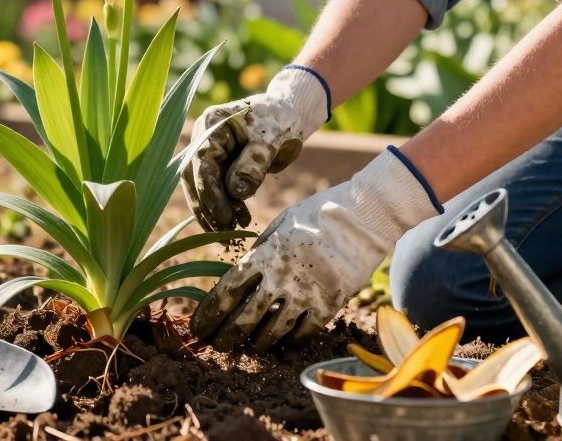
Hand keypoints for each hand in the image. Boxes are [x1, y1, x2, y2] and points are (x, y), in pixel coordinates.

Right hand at [183, 67, 329, 230]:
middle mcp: (203, 138)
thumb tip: (235, 193)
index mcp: (211, 125)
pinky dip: (227, 205)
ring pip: (203, 186)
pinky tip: (240, 221)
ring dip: (216, 210)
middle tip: (223, 232)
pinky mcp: (219, 164)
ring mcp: (209, 151)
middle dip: (208, 207)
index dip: (210, 193)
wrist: (290, 114)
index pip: (202, 163)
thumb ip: (252, 164)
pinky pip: (217, 188)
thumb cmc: (280, 120)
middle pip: (195, 177)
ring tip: (232, 232)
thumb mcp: (269, 141)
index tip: (223, 217)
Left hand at [189, 146, 439, 350]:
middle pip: (245, 317)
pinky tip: (283, 342)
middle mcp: (281, 278)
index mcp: (265, 254)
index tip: (198, 326)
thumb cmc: (317, 214)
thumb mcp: (280, 225)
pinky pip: (304, 332)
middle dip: (227, 336)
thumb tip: (243, 274)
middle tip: (218, 346)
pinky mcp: (330, 304)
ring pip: (273, 330)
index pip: (227, 290)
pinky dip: (291, 340)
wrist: (363, 216)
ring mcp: (306, 294)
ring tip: (249, 347)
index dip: (209, 313)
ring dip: (257, 342)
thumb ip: (261, 251)